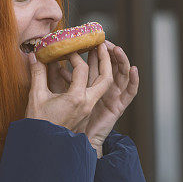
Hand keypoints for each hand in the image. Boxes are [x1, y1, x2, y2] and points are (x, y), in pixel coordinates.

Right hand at [25, 48, 112, 133]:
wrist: (43, 148)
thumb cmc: (38, 124)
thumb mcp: (36, 96)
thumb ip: (37, 73)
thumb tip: (33, 56)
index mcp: (76, 99)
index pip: (81, 70)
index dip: (73, 56)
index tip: (65, 50)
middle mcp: (87, 104)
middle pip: (106, 78)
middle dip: (105, 60)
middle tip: (102, 44)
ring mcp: (88, 110)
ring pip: (103, 87)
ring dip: (102, 71)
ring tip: (98, 55)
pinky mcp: (86, 114)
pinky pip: (94, 94)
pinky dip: (93, 81)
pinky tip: (81, 74)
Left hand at [55, 41, 138, 156]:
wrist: (70, 142)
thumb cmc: (62, 121)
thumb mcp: (57, 94)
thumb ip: (55, 78)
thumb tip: (48, 61)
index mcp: (88, 87)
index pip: (93, 64)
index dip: (92, 52)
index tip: (86, 39)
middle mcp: (101, 91)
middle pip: (109, 66)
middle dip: (107, 52)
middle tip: (101, 39)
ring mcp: (112, 98)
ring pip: (121, 75)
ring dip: (121, 61)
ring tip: (117, 48)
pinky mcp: (118, 108)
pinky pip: (130, 93)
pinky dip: (134, 81)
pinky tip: (134, 69)